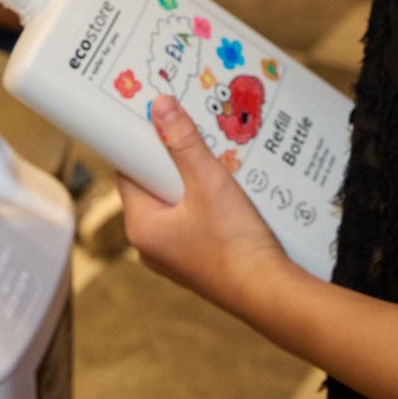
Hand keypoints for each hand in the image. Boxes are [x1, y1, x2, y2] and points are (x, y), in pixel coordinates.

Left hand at [115, 96, 292, 313]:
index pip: (128, 170)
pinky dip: (204, 201)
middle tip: (194, 136)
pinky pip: (190, 218)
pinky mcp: (194, 258)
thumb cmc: (235, 244)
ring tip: (216, 163)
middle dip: (174, 159)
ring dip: (193, 179)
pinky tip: (227, 192)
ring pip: (174, 200)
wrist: (268, 291)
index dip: (143, 142)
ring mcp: (172, 253)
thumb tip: (160, 106)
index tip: (157, 118)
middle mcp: (149, 243)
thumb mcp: (209, 182)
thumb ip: (183, 142)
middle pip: (153, 184)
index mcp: (141, 226)